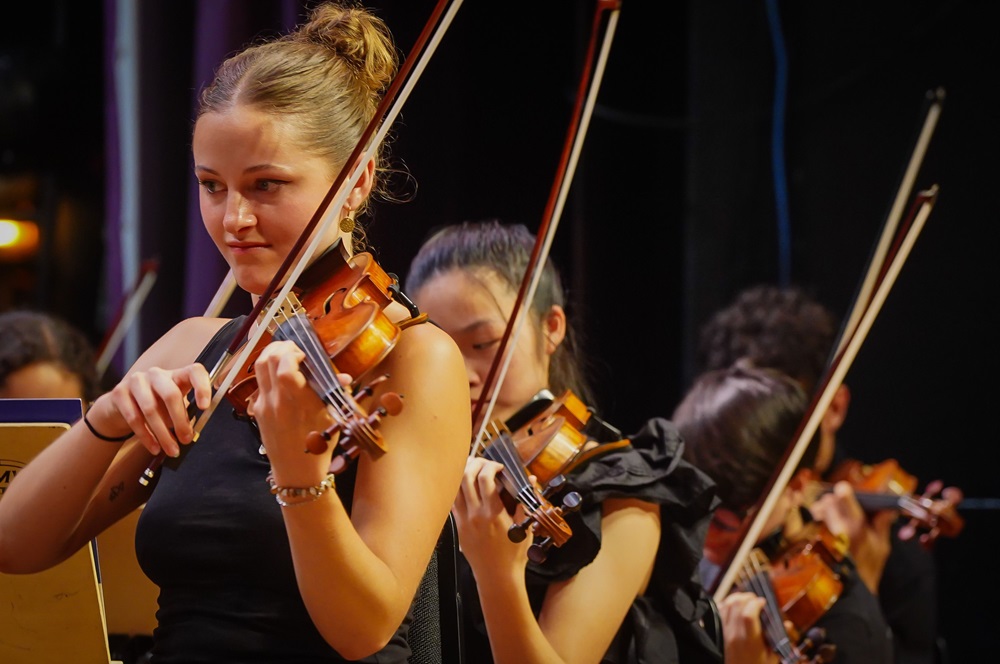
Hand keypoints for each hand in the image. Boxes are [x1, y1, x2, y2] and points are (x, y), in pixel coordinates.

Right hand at [104, 363, 212, 456]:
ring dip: (163, 434)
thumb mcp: (173, 407)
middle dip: (180, 420)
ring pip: (151, 409)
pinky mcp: (119, 393)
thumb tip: (190, 432)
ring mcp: (137, 381)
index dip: (202, 387)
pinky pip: (134, 418)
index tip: (204, 407)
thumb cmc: (156, 405)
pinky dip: (146, 437)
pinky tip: (155, 448)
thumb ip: (184, 415)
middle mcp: (157, 374)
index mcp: (176, 375)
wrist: (121, 404)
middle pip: (171, 394)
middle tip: (186, 440)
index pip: (194, 372)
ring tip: (172, 450)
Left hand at [247, 340, 339, 477]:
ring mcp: (264, 405)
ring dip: (270, 355)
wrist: (296, 472)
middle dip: (280, 347)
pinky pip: (260, 383)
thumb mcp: (332, 419)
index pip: (284, 367)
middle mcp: (276, 401)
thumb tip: (344, 378)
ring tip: (285, 355)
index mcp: (298, 402)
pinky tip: (281, 376)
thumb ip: (336, 394)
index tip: (304, 354)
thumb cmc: (319, 446)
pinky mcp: (257, 411)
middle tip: (294, 349)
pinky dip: (268, 371)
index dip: (292, 352)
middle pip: (266, 360)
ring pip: (258, 368)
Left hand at [452, 455, 531, 575]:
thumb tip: (530, 480)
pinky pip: (452, 502)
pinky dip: (457, 489)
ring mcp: (464, 520)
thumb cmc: (513, 556)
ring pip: (455, 487)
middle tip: (485, 464)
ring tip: (473, 469)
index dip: (491, 466)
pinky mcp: (458, 527)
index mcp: (493, 513)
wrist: (497, 578)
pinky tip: (466, 486)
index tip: (499, 467)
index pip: (485, 478)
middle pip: (466, 477)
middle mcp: (475, 514)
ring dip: (463, 473)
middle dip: (475, 463)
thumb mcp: (525, 527)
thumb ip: (526, 502)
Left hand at [720, 592, 779, 663]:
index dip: (756, 604)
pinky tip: (734, 605)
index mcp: (750, 642)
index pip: (748, 615)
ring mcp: (724, 633)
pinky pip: (718, 611)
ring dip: (736, 598)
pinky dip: (726, 603)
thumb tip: (787, 624)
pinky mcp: (719, 633)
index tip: (763, 602)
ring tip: (746, 599)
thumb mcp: (772, 657)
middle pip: (736, 605)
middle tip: (756, 599)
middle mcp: (734, 635)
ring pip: (726, 605)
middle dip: (747, 597)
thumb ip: (779, 639)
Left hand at [809, 481, 890, 592]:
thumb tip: (886, 506)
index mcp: (855, 528)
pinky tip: (826, 524)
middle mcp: (836, 528)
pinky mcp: (813, 540)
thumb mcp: (882, 546)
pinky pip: (813, 521)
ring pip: (817, 510)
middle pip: (827, 501)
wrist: (851, 591)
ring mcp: (823, 534)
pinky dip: (818, 519)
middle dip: (833, 499)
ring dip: (823, 508)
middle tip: (839, 502)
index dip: (843, 491)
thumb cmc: (869, 567)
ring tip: (832, 514)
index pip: (843, 499)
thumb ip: (882, 523)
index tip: (843, 488)